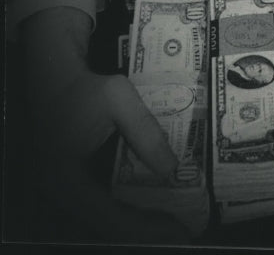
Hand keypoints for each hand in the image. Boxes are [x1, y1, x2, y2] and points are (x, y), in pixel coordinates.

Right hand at [21, 7, 191, 242]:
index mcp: (66, 180)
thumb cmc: (84, 87)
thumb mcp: (117, 97)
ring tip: (170, 224)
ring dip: (135, 226)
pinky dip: (124, 213)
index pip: (110, 218)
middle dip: (144, 233)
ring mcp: (61, 196)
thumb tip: (172, 168)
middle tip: (180, 231)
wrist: (53, 78)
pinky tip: (149, 209)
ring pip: (101, 224)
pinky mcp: (69, 189)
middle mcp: (59, 196)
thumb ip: (144, 130)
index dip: (146, 228)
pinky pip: (98, 210)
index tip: (178, 231)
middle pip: (106, 229)